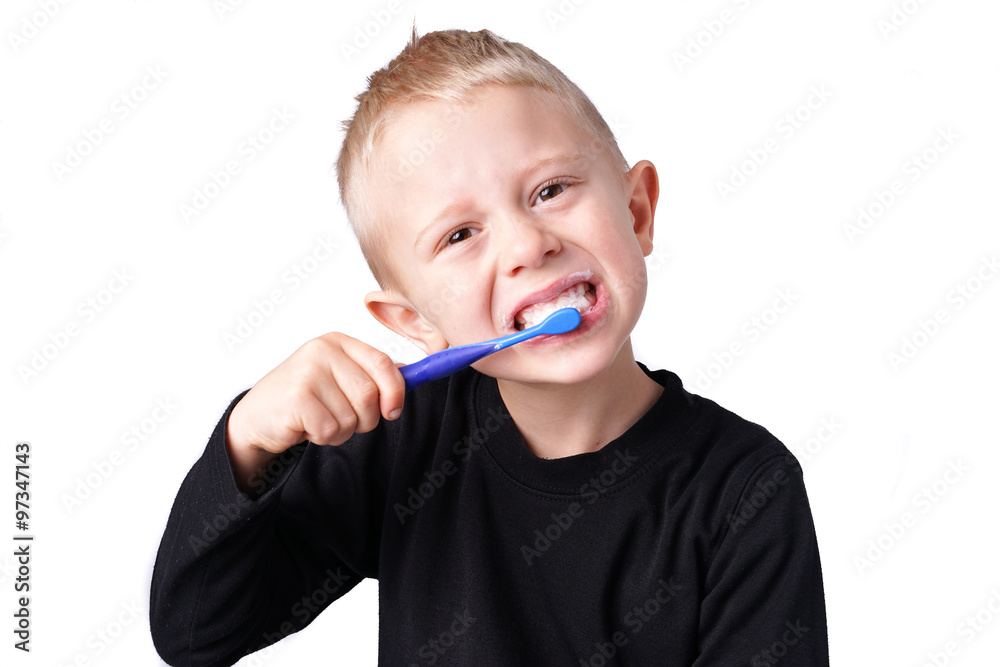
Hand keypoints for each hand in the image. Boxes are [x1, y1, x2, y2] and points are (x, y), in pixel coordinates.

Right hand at [225, 333, 404, 492]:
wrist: (257, 418)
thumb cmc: (303, 399)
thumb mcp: (339, 378)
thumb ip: (372, 375)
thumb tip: (413, 373)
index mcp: (338, 342)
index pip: (383, 363)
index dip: (395, 392)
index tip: (392, 411)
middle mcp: (323, 350)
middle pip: (370, 395)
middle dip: (363, 419)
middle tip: (340, 418)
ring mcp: (308, 371)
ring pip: (352, 416)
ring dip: (340, 431)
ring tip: (318, 420)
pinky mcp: (296, 397)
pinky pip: (331, 429)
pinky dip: (323, 437)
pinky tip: (305, 427)